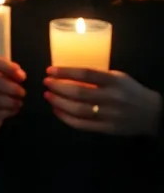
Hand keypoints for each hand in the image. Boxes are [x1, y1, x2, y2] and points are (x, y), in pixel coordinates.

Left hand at [44, 67, 163, 135]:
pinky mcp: (108, 129)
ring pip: (78, 110)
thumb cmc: (130, 91)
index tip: (50, 70)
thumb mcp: (117, 77)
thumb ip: (97, 76)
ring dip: (59, 102)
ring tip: (48, 95)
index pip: (85, 74)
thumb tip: (67, 73)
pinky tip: (57, 110)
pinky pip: (83, 125)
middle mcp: (111, 98)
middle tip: (46, 83)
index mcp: (114, 81)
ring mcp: (109, 115)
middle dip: (58, 87)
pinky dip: (66, 118)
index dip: (64, 71)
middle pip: (78, 92)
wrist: (153, 114)